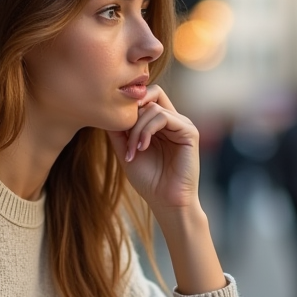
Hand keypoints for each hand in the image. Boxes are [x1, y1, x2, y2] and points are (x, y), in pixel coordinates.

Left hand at [107, 86, 199, 215]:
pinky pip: (164, 117)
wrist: (166, 202)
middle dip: (132, 111)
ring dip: (136, 128)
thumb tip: (107, 111)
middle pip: (152, 94)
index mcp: (161, 124)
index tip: (115, 126)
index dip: (129, 105)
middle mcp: (174, 121)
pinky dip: (147, 130)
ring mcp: (183, 125)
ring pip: (154, 107)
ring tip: (133, 150)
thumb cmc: (149, 181)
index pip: (147, 97)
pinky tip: (142, 147)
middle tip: (123, 132)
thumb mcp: (126, 152)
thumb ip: (118, 132)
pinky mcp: (189, 132)